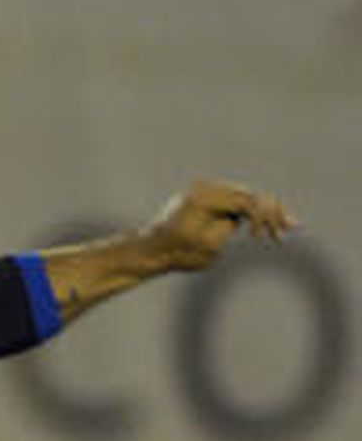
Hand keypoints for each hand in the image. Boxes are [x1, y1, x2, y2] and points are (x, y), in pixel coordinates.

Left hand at [141, 178, 296, 272]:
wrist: (149, 251)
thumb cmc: (175, 253)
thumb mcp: (207, 246)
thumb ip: (230, 226)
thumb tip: (248, 213)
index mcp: (204, 197)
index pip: (245, 201)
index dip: (263, 218)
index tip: (270, 237)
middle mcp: (204, 187)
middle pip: (248, 194)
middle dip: (271, 211)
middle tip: (292, 227)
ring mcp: (203, 189)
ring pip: (243, 196)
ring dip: (262, 211)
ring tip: (285, 226)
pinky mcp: (205, 197)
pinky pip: (232, 200)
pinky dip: (247, 210)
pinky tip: (264, 222)